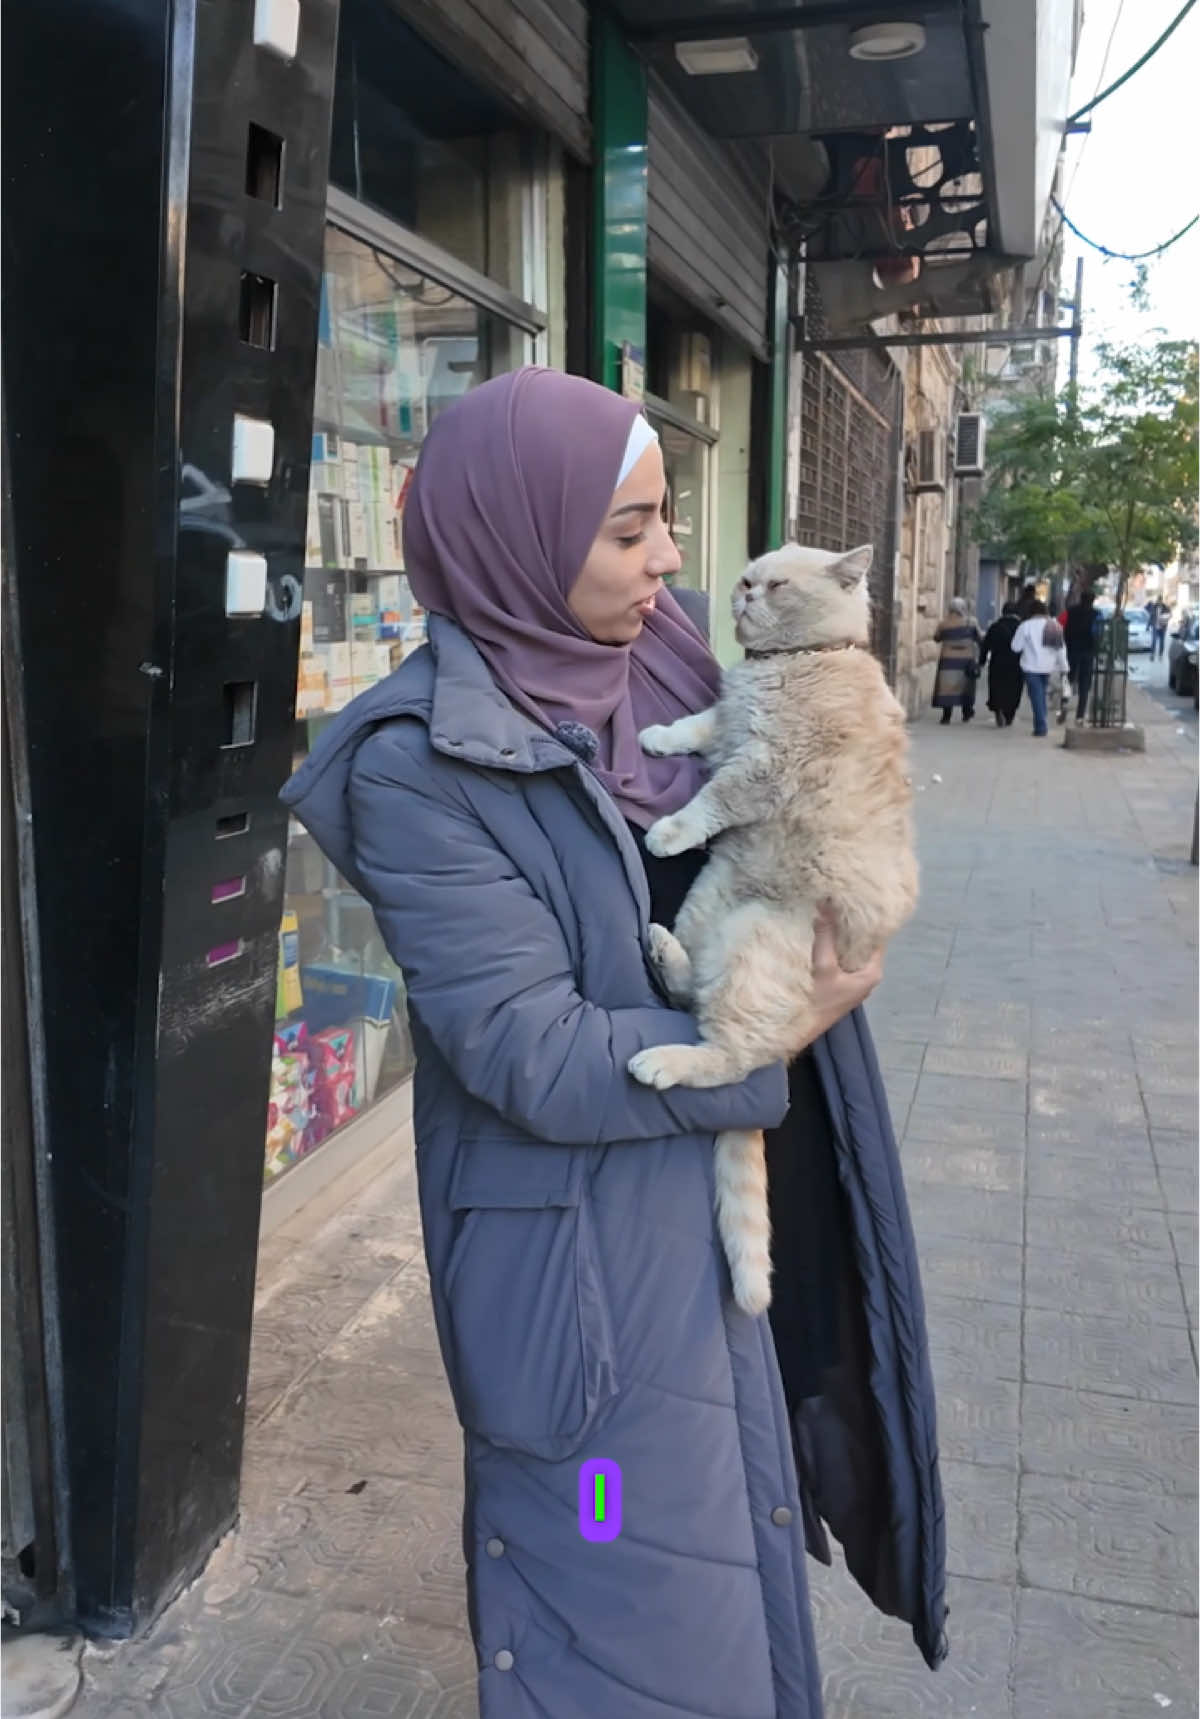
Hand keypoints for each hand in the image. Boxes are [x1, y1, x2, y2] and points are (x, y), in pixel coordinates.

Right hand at [802, 911, 883, 1045]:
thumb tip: (825, 906)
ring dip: (838, 934)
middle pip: (862, 942)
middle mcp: (866, 974)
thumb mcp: (824, 967)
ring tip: (826, 911)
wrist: (800, 1029)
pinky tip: (819, 931)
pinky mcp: (838, 982)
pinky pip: (839, 957)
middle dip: (849, 924)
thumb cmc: (818, 1001)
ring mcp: (852, 979)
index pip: (877, 938)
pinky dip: (831, 945)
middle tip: (836, 901)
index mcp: (872, 972)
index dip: (867, 919)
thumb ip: (825, 938)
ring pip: (849, 949)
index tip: (854, 901)